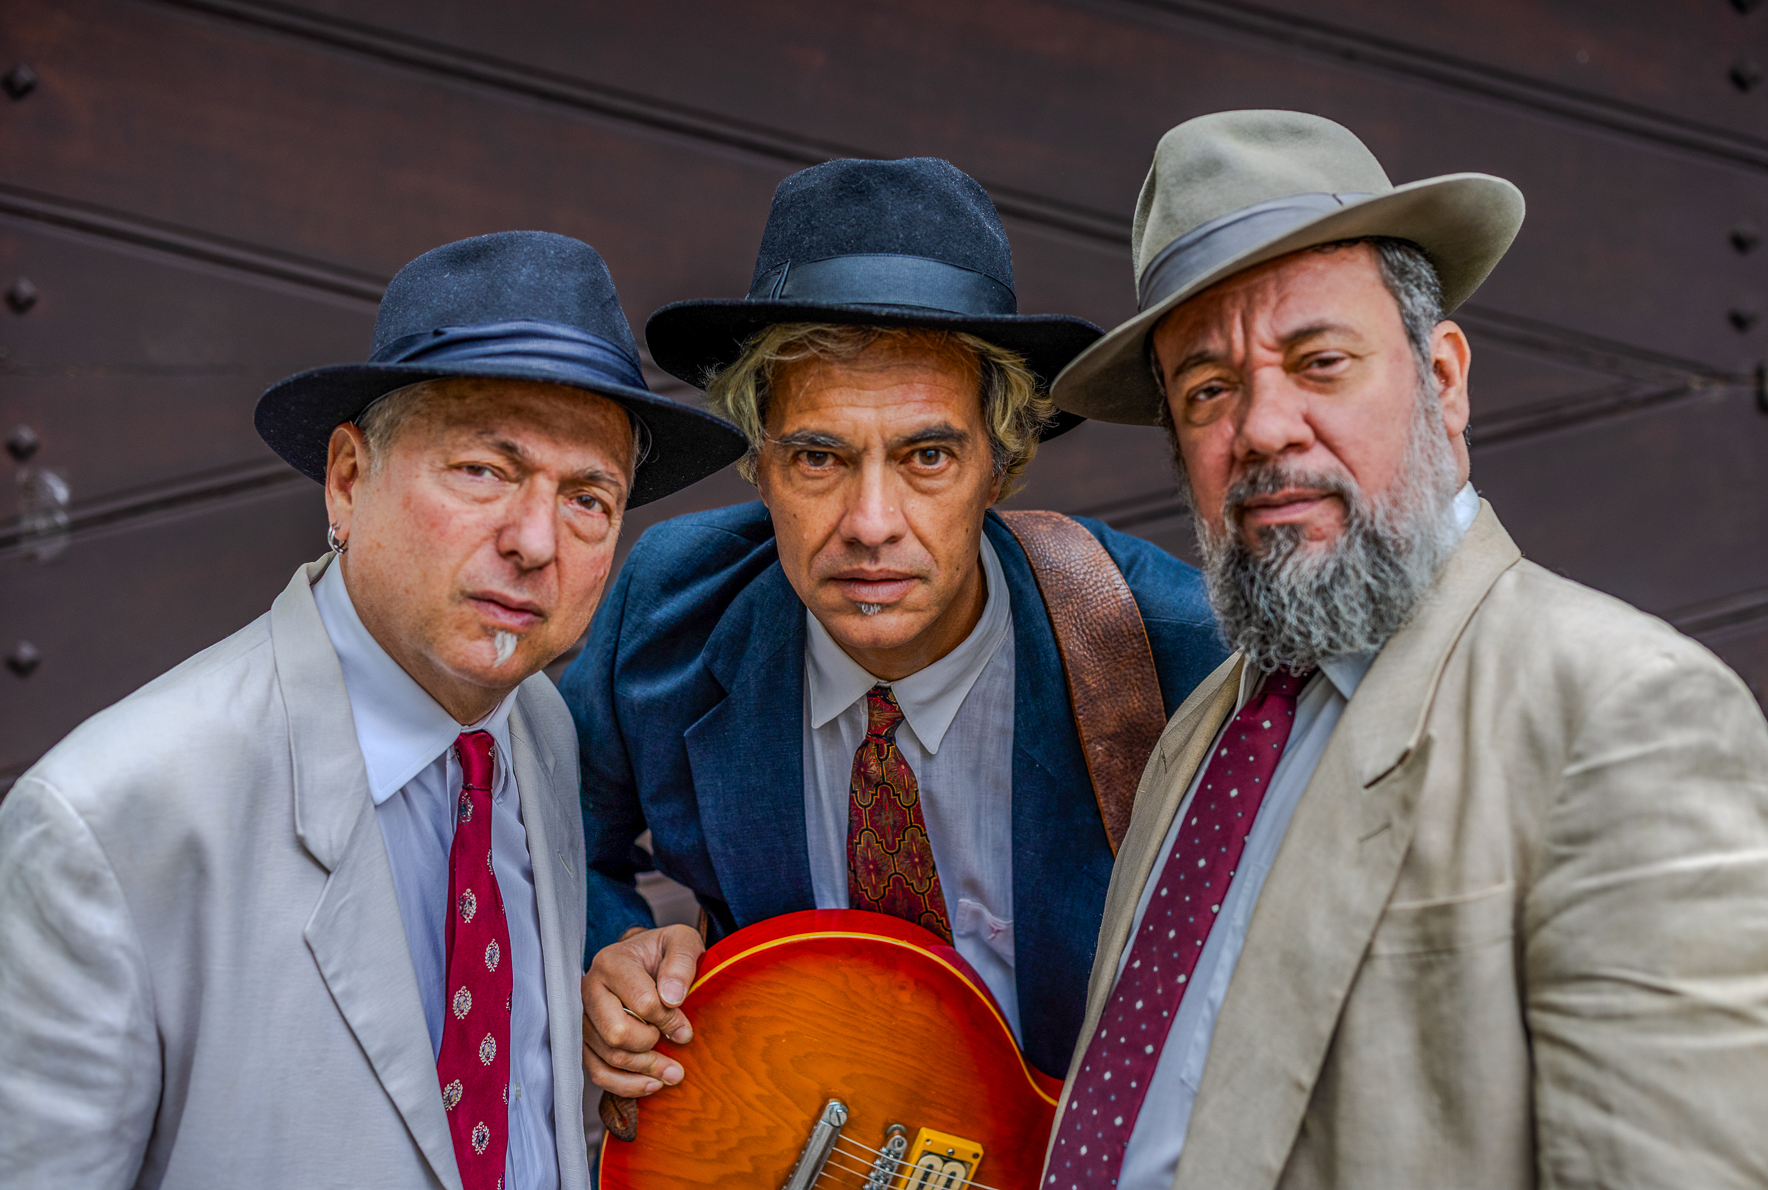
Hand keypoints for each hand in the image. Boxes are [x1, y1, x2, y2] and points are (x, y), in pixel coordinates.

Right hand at [581, 924, 702, 1096]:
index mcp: (612, 963)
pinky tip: (652, 1083)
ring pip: (608, 1057)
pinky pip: (597, 1072)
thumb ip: (680, 963)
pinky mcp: (585, 1040)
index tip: (686, 1028)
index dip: (669, 1021)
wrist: (645, 958)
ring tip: (673, 1073)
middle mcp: (590, 990)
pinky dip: (626, 1085)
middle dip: (651, 1046)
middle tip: (675, 1043)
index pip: (642, 1003)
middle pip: (617, 1033)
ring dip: (644, 1071)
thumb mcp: (682, 943)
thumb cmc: (664, 952)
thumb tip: (672, 998)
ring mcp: (584, 1017)